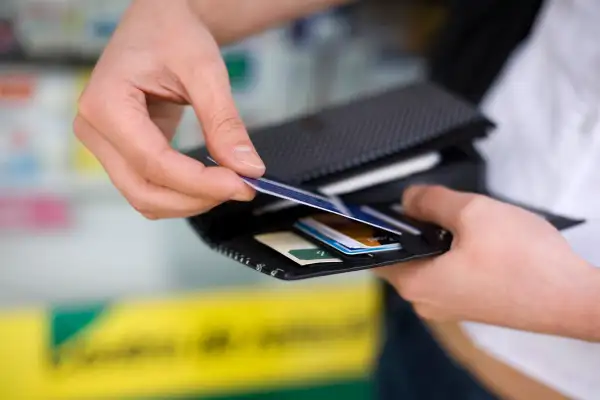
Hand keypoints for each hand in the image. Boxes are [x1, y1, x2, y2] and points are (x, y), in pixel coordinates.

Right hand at [74, 0, 264, 219]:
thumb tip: (247, 168)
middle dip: (196, 198)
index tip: (242, 185)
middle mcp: (95, 130)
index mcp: (106, 103)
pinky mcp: (122, 152)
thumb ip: (224, 123)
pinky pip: (149, 187)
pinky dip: (182, 193)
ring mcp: (105, 145)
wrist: (159, 24)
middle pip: (144, 190)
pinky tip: (211, 180)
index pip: (153, 162)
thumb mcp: (205, 71)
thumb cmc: (172, 33)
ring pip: (145, 197)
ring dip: (189, 201)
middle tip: (242, 188)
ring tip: (230, 183)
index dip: (200, 182)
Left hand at [375, 186, 598, 338]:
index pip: (375, 255)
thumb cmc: (523, 259)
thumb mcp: (472, 213)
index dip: (371, 229)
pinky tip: (475, 237)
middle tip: (427, 203)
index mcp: (417, 285)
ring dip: (436, 239)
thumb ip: (431, 201)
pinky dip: (453, 253)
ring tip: (458, 217)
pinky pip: (449, 274)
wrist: (575, 297)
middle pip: (403, 257)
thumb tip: (408, 199)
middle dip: (411, 228)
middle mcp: (427, 302)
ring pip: (428, 264)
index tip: (371, 208)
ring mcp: (451, 307)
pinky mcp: (473, 305)